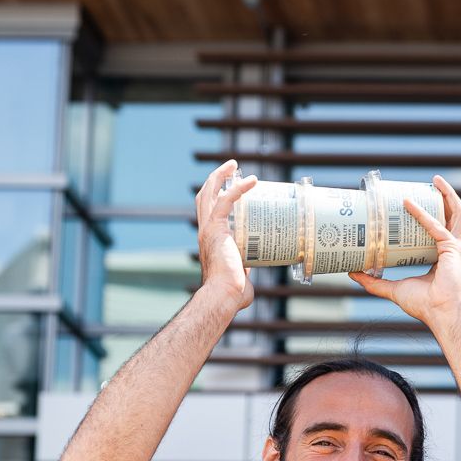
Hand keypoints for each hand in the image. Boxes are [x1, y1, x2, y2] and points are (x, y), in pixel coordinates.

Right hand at [194, 159, 257, 311]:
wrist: (224, 295)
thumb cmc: (233, 294)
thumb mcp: (242, 276)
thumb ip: (247, 270)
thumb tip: (256, 275)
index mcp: (210, 239)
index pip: (209, 211)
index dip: (216, 195)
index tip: (231, 185)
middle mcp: (205, 231)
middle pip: (205, 195)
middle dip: (216, 178)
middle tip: (232, 167)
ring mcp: (208, 228)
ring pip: (210, 192)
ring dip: (221, 175)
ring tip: (235, 164)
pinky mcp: (217, 228)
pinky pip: (226, 200)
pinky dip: (238, 188)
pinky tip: (252, 180)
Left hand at [349, 176, 460, 328]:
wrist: (441, 313)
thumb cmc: (424, 305)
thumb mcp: (393, 289)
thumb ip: (374, 281)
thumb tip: (352, 273)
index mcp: (441, 256)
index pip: (438, 229)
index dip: (430, 215)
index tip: (414, 203)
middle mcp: (451, 248)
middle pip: (452, 216)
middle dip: (444, 198)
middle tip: (429, 184)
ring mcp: (455, 247)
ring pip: (456, 214)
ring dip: (447, 195)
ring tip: (435, 181)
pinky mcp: (452, 248)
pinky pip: (435, 226)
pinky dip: (422, 214)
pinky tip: (409, 203)